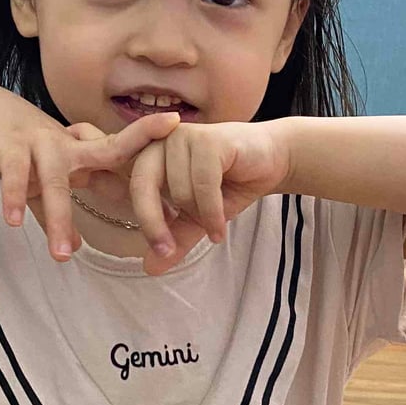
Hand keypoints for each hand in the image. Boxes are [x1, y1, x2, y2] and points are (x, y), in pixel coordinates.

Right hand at [0, 84, 181, 260]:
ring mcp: (39, 143)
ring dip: (60, 219)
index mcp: (83, 151)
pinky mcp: (9, 147)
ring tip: (62, 256)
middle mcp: (68, 144)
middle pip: (107, 152)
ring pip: (55, 183)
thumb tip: (80, 249)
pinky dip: (15, 198)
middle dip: (134, 152)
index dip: (151, 141)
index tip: (181, 132)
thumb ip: (64, 208)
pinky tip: (15, 222)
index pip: (124, 147)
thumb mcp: (51, 174)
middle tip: (156, 178)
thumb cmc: (24, 147)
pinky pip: (15, 175)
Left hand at [129, 121, 291, 274]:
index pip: (133, 189)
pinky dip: (212, 213)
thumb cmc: (231, 184)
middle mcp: (162, 140)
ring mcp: (184, 136)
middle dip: (153, 223)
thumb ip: (175, 236)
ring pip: (178, 190)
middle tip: (167, 251)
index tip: (159, 253)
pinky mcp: (208, 139)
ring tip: (215, 222)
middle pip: (142, 185)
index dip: (144, 222)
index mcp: (151, 155)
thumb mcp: (197, 217)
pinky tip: (220, 228)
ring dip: (199, 216)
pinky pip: (203, 186)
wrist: (272, 161)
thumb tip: (150, 268)